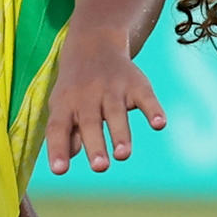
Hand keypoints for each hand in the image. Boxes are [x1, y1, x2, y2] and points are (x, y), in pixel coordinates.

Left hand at [45, 28, 165, 174]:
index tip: (58, 171)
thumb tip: (66, 159)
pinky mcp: (136, 84)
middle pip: (90, 122)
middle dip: (95, 145)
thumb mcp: (63, 106)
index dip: (57, 149)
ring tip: (122, 155)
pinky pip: (146, 98)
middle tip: (99, 167)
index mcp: (65, 105)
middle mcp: (87, 96)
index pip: (57, 128)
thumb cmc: (75, 88)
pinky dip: (153, 110)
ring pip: (115, 112)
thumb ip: (66, 133)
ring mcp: (112, 88)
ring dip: (120, 134)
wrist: (94, 44)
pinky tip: (159, 124)